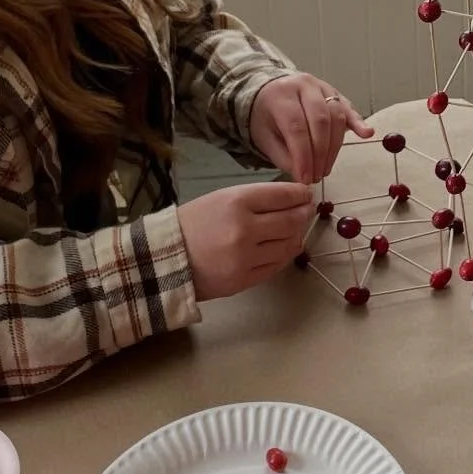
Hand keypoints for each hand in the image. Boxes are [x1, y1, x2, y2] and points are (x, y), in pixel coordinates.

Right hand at [178, 181, 315, 302]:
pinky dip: (286, 255)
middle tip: (307, 210)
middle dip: (304, 213)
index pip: (282, 196)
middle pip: (291, 220)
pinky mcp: (244, 280)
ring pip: (288, 245)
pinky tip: (287, 247)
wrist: (165, 259)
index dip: (300, 194)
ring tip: (297, 229)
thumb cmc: (193, 223)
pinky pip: (276, 266)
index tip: (305, 194)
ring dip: (297, 235)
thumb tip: (292, 200)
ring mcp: (245, 258)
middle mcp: (245, 229)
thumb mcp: (221, 198)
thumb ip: (256, 199)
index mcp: (237, 202)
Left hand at [249, 72, 374, 183]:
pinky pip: (349, 108)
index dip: (303, 156)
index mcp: (280, 95)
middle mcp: (303, 85)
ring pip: (336, 116)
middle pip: (320, 121)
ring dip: (335, 147)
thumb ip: (284, 157)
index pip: (296, 127)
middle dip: (320, 153)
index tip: (305, 179)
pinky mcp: (336, 93)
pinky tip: (366, 134)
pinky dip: (359, 122)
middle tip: (317, 176)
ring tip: (326, 168)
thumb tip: (304, 175)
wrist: (270, 92)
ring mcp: (322, 87)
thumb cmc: (266, 117)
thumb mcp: (265, 138)